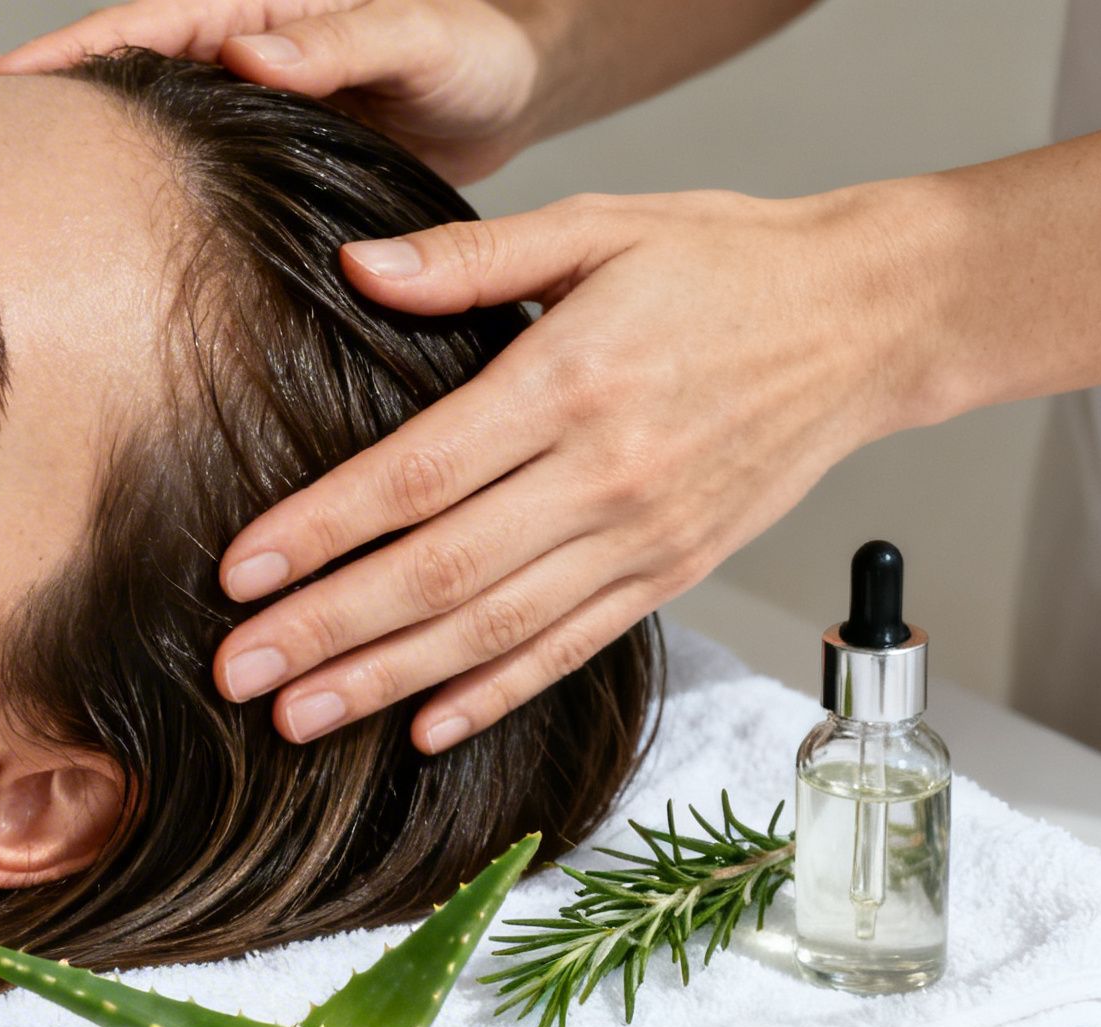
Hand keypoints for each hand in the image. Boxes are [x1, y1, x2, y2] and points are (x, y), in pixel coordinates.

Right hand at [0, 0, 544, 183]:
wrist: (510, 100)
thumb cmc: (473, 55)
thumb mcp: (423, 39)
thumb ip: (346, 41)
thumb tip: (254, 52)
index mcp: (256, 14)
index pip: (141, 27)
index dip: (65, 57)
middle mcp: (234, 62)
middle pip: (116, 83)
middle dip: (40, 110)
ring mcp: (240, 122)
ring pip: (141, 143)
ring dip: (77, 168)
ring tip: (2, 214)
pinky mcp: (260, 177)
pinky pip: (183, 190)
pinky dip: (134, 213)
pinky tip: (96, 256)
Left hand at [212, 182, 946, 751]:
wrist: (866, 320)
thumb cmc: (721, 263)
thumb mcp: (600, 223)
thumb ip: (470, 258)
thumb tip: (354, 267)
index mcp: (569, 383)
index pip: (417, 474)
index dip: (320, 530)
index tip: (238, 572)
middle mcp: (604, 476)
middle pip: (440, 571)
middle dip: (328, 628)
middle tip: (234, 671)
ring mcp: (642, 538)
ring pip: (494, 628)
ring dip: (388, 679)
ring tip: (298, 717)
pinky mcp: (672, 574)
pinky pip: (570, 649)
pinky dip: (497, 695)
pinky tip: (425, 730)